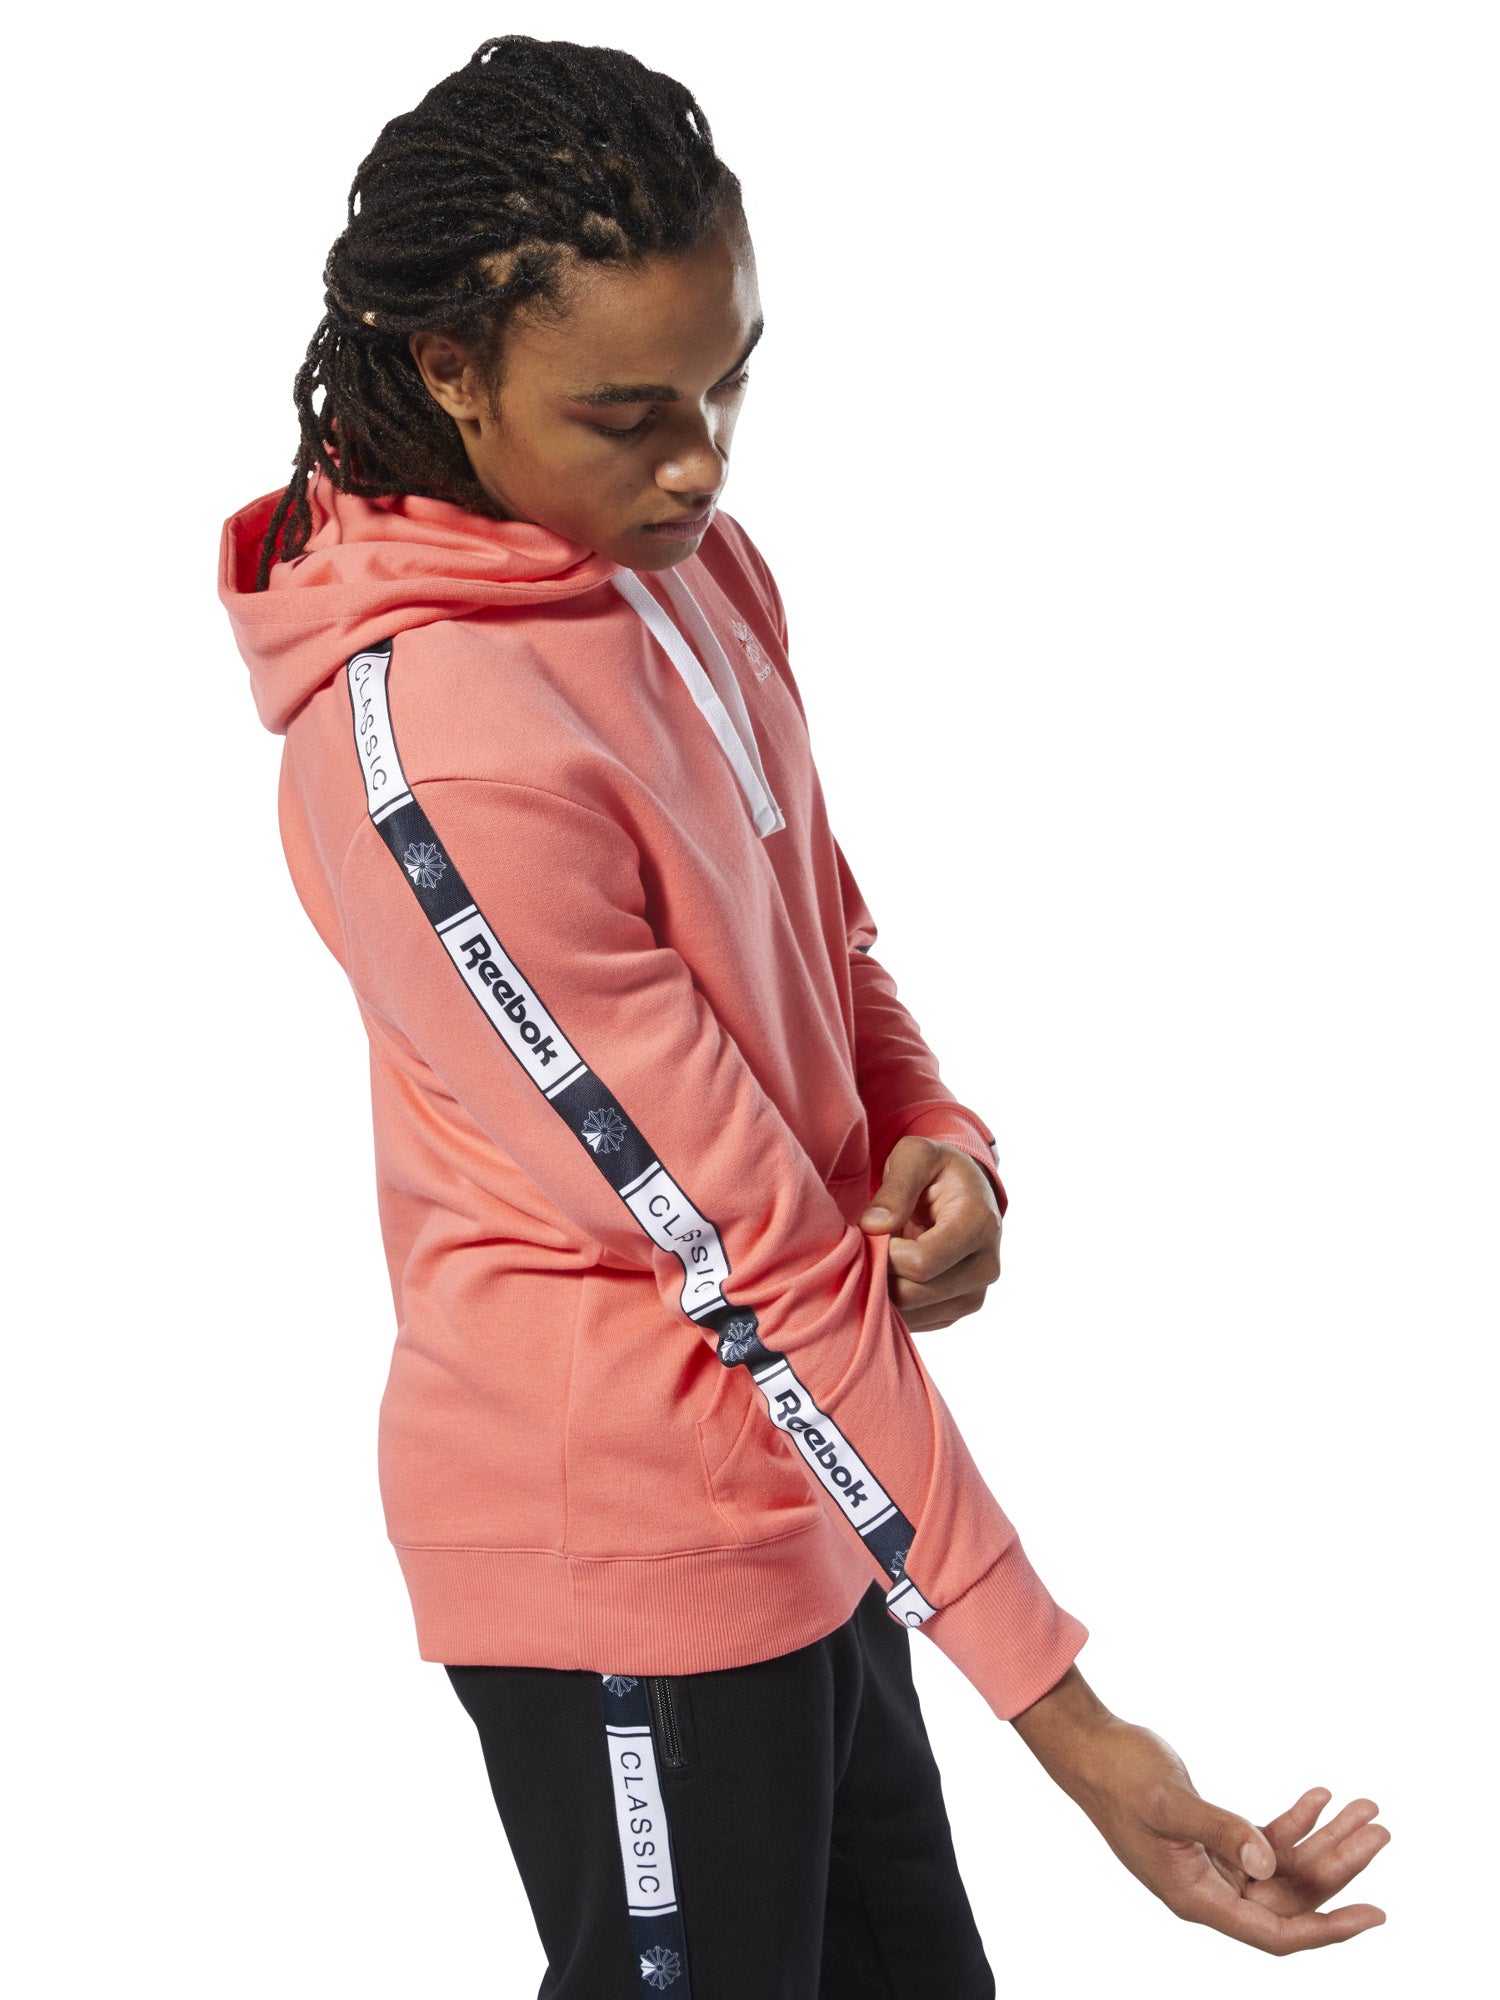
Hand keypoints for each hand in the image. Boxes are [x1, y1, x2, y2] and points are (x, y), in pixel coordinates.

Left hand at [857, 1135, 1001, 1329]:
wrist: (964, 1190)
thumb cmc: (936, 1169)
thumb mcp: (915, 1155)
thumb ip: (895, 1186)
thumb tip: (874, 1226)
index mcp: (980, 1224)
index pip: (922, 1263)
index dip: (886, 1252)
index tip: (875, 1229)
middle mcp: (987, 1266)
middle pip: (914, 1294)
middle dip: (882, 1270)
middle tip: (875, 1244)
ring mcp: (976, 1293)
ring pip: (912, 1313)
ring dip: (886, 1287)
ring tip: (887, 1255)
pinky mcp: (960, 1309)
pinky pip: (916, 1322)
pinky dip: (895, 1302)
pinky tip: (895, 1272)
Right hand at [1011, 1666, 1389, 1955]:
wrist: (1089, 1747)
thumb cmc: (1120, 1774)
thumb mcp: (1171, 1802)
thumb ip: (1221, 1832)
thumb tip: (1268, 1866)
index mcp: (1197, 1898)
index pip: (1276, 1933)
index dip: (1328, 1929)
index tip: (1374, 1914)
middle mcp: (1209, 1891)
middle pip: (1290, 1896)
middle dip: (1338, 1866)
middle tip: (1379, 1830)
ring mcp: (1211, 1867)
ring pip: (1284, 1868)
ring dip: (1324, 1839)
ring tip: (1364, 1808)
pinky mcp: (1211, 1840)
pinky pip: (1265, 1842)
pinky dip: (1295, 1821)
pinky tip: (1320, 1795)